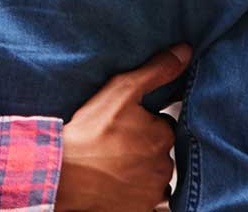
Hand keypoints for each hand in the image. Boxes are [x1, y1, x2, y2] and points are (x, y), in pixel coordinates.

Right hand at [57, 44, 189, 211]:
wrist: (62, 175)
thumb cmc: (88, 134)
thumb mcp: (122, 90)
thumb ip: (156, 71)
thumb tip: (185, 52)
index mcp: (163, 135)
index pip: (164, 127)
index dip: (146, 125)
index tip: (126, 126)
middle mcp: (163, 166)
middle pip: (159, 153)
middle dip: (144, 149)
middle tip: (117, 146)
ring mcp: (151, 192)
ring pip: (153, 178)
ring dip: (141, 172)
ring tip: (114, 165)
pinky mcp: (139, 210)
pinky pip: (145, 202)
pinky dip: (135, 195)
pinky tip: (117, 185)